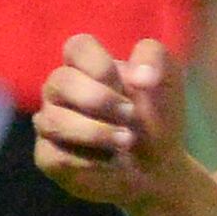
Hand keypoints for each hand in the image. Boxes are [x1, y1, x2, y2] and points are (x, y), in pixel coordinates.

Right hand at [34, 36, 190, 208]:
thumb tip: (139, 75)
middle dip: (99, 100)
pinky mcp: (48, 156)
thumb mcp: (167, 82)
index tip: (131, 84)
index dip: (100, 64)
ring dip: (95, 132)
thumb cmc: (157, 119)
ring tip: (127, 141)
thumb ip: (155, 59)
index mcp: (87, 66)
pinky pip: (55, 156)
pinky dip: (89, 162)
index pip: (77, 47)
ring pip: (53, 120)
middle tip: (131, 116)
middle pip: (60, 81)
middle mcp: (62, 90)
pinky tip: (112, 163)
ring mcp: (51, 121)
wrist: (159, 168)